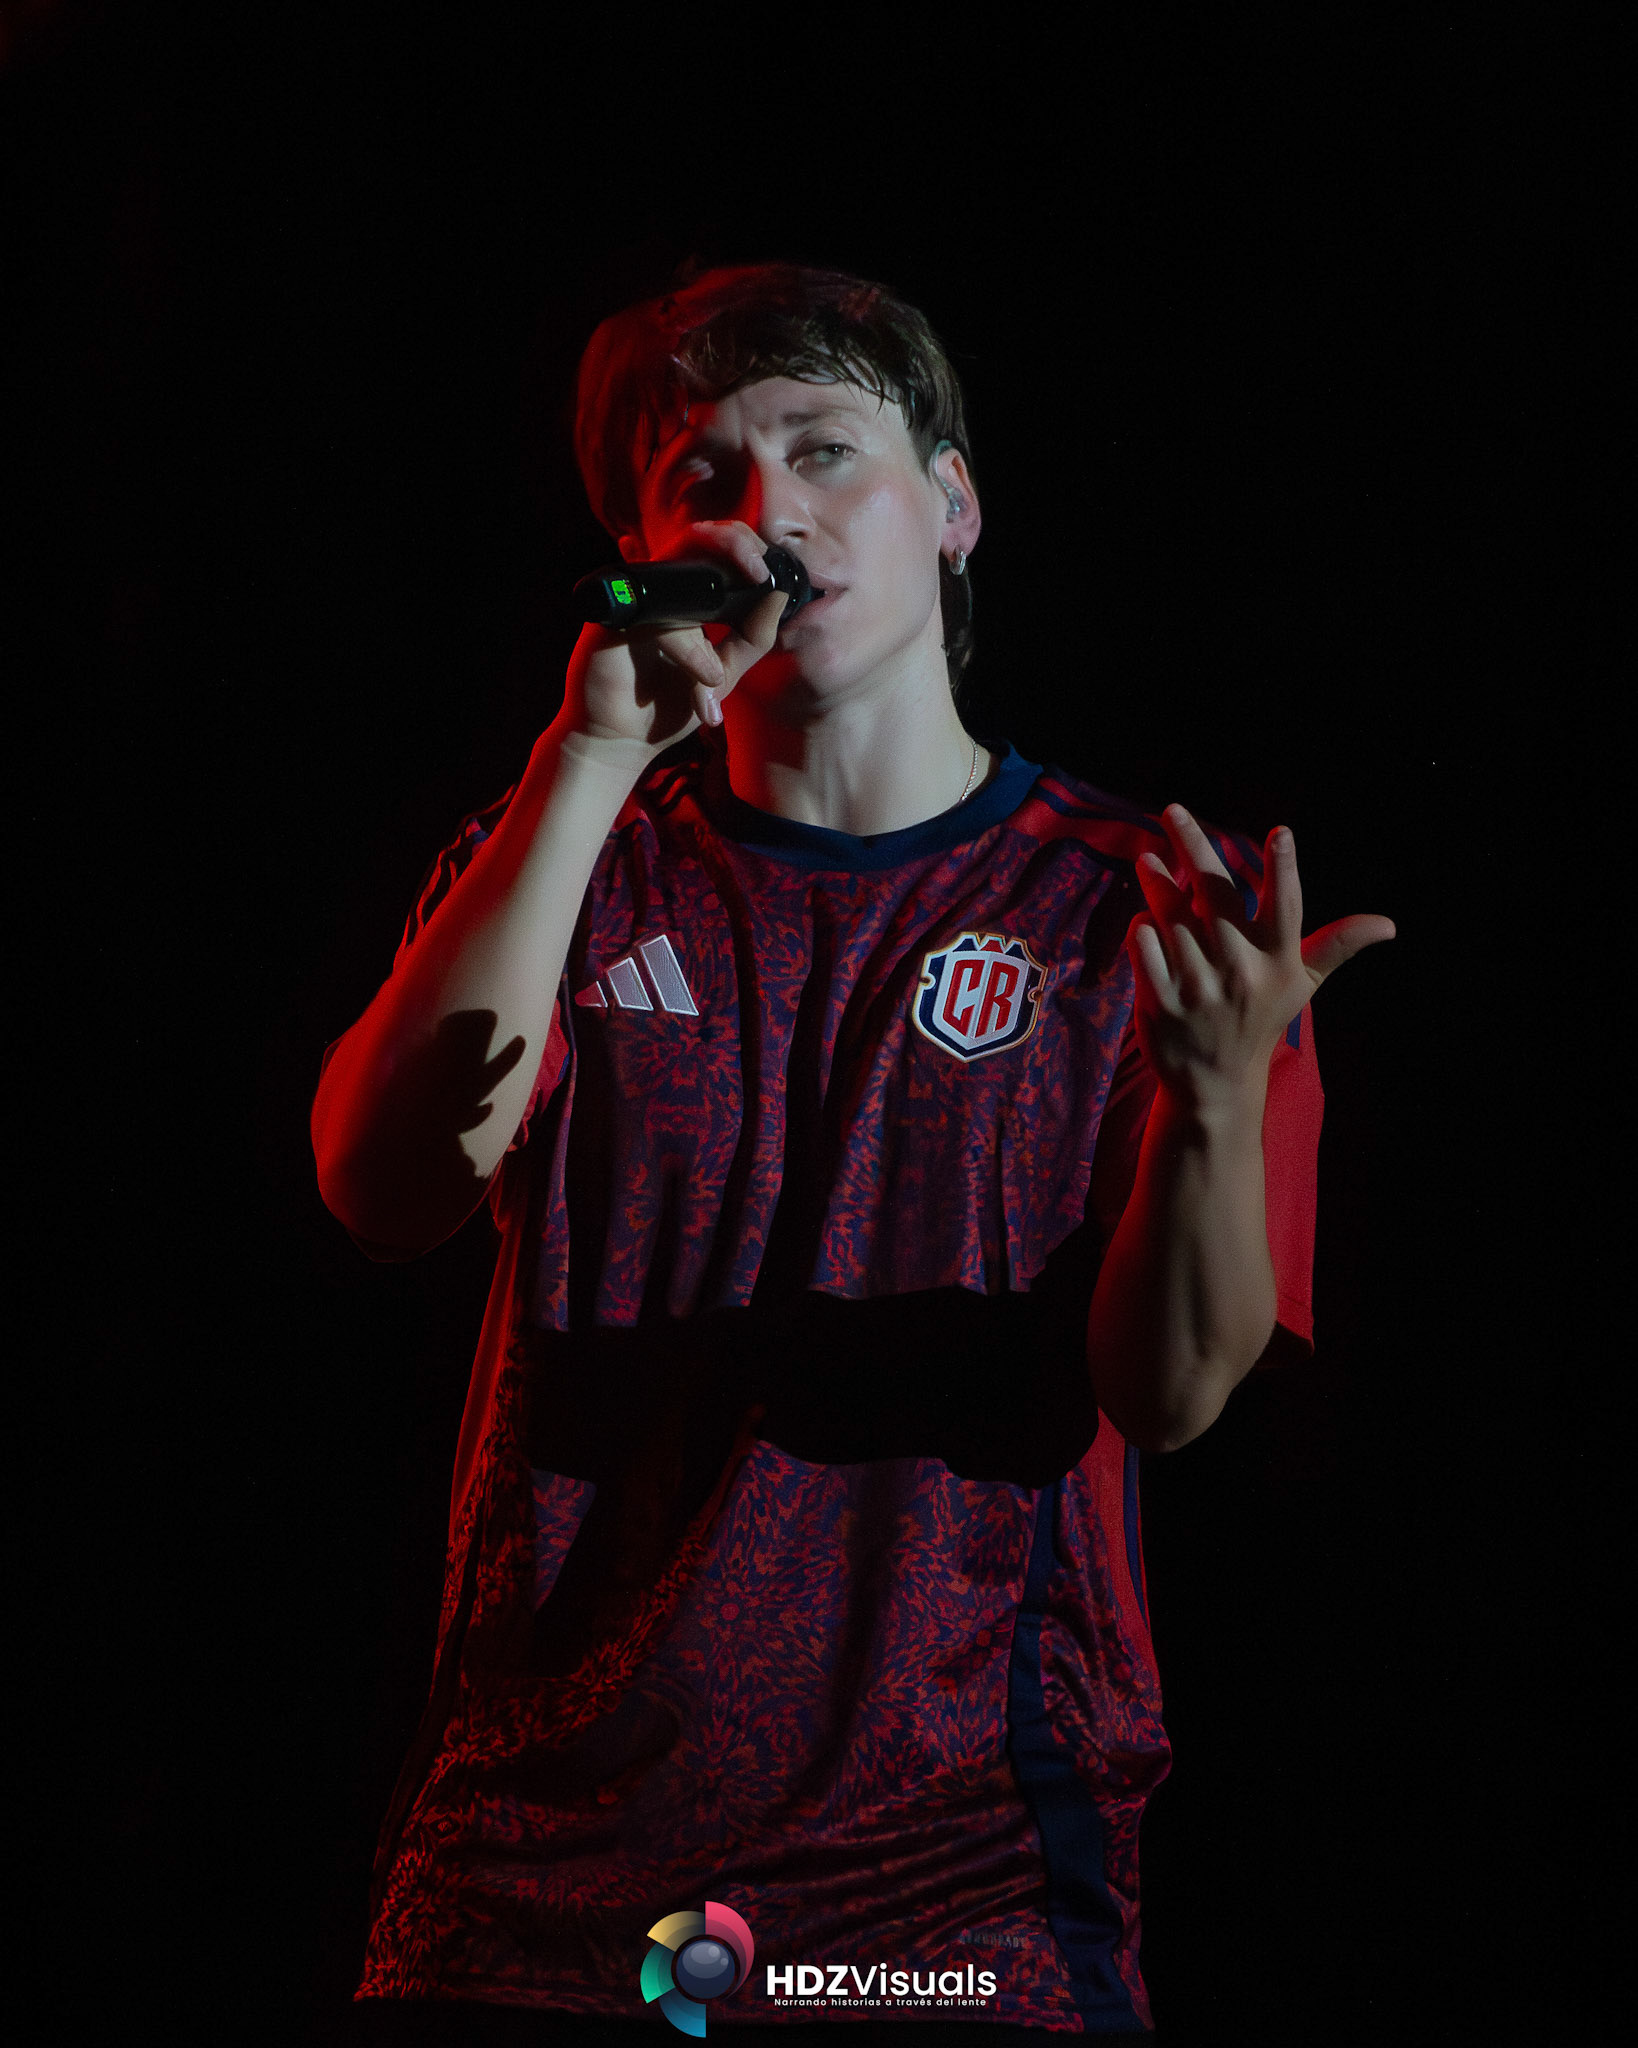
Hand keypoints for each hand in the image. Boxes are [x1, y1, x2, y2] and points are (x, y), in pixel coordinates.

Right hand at [561, 520, 789, 754]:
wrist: (620, 741)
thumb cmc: (667, 703)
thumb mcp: (724, 672)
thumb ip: (752, 639)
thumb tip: (778, 597)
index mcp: (687, 595)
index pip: (719, 547)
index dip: (749, 548)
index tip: (776, 575)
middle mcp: (660, 589)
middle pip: (699, 536)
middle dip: (735, 546)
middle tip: (761, 573)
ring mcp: (635, 600)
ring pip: (678, 573)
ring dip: (713, 602)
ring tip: (726, 659)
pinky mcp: (613, 621)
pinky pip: (656, 619)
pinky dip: (687, 648)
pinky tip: (704, 676)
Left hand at [1127, 804, 1394, 1114]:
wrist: (1215, 1081)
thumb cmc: (1261, 1020)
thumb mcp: (1301, 985)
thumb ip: (1335, 946)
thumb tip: (1389, 924)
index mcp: (1277, 961)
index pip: (1286, 908)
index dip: (1285, 870)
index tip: (1282, 833)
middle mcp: (1239, 970)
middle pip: (1213, 892)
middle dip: (1192, 844)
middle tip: (1173, 810)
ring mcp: (1197, 986)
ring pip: (1169, 912)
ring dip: (1156, 881)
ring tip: (1149, 860)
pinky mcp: (1160, 1000)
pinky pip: (1142, 941)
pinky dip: (1141, 928)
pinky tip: (1147, 926)